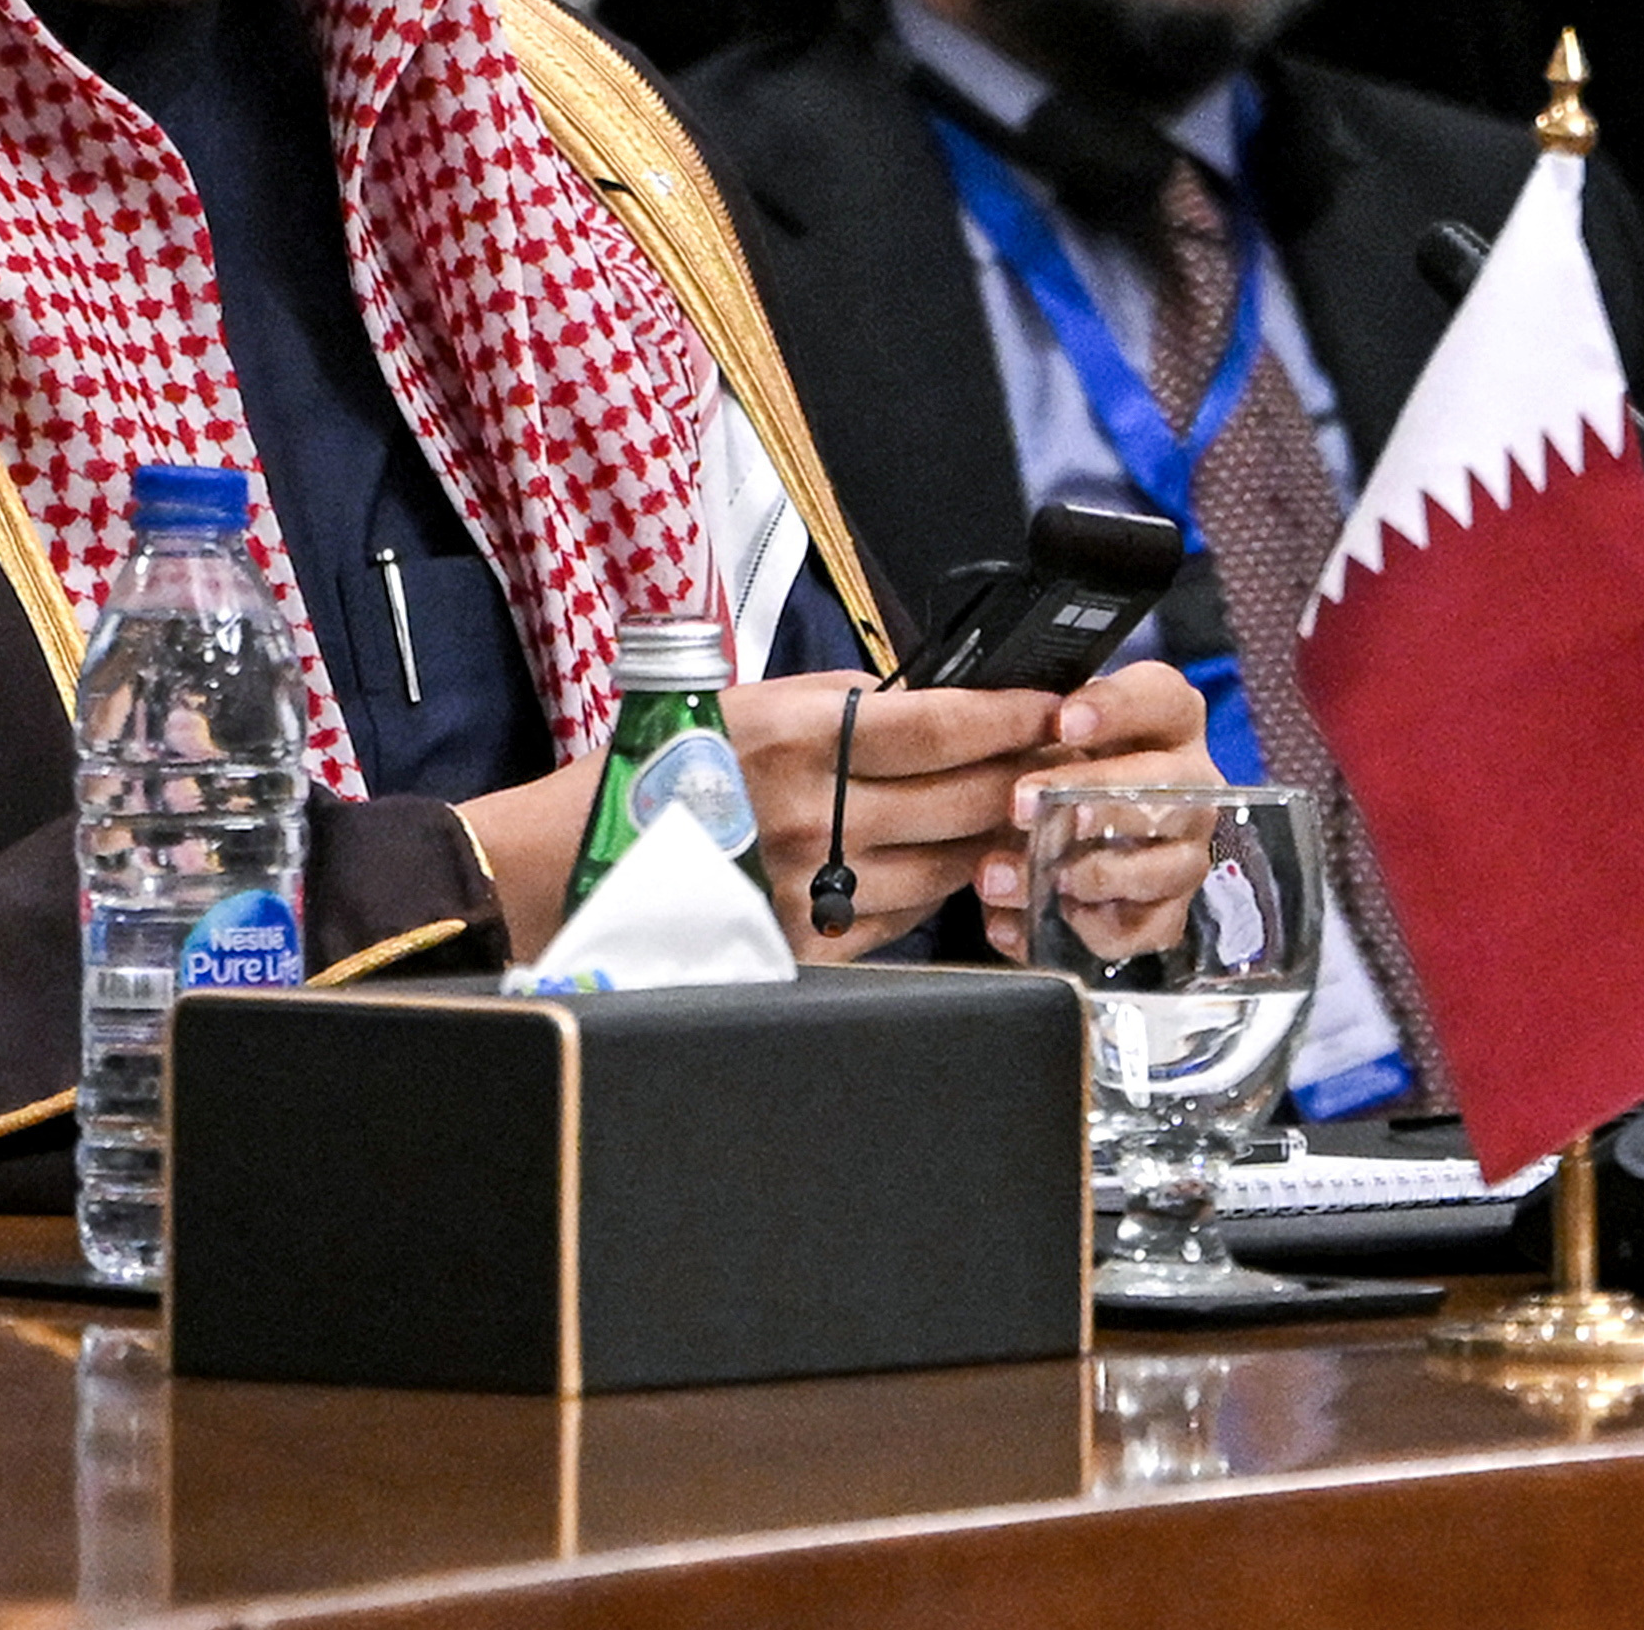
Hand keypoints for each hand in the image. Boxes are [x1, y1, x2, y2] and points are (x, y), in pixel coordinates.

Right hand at [710, 661, 1198, 959]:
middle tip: (1055, 760)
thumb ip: (835, 701)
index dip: (1008, 716)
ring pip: (950, 865)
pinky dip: (934, 887)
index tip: (1052, 707)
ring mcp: (817, 886)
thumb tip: (919, 705)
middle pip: (962, 798)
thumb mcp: (742, 704)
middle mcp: (813, 814)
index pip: (937, 725)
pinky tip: (936, 864)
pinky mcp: (812, 942)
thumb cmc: (663, 766)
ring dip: (989, 837)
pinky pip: (906, 915)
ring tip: (1007, 814)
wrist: (588, 856)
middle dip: (1022, 774)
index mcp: (793, 737)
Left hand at [964, 657, 1211, 957]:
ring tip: (1027, 873)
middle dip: (1097, 797)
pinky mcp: (1166, 913)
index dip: (1119, 707)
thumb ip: (1020, 725)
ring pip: (1168, 866)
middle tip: (1025, 805)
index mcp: (1161, 723)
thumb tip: (974, 722)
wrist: (1048, 827)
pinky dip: (1086, 931)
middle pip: (1172, 789)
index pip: (1163, 698)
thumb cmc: (1043, 762)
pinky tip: (1030, 923)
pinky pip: (1144, 931)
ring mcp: (1184, 853)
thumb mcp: (1030, 732)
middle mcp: (1188, 787)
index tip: (1061, 722)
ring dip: (1092, 872)